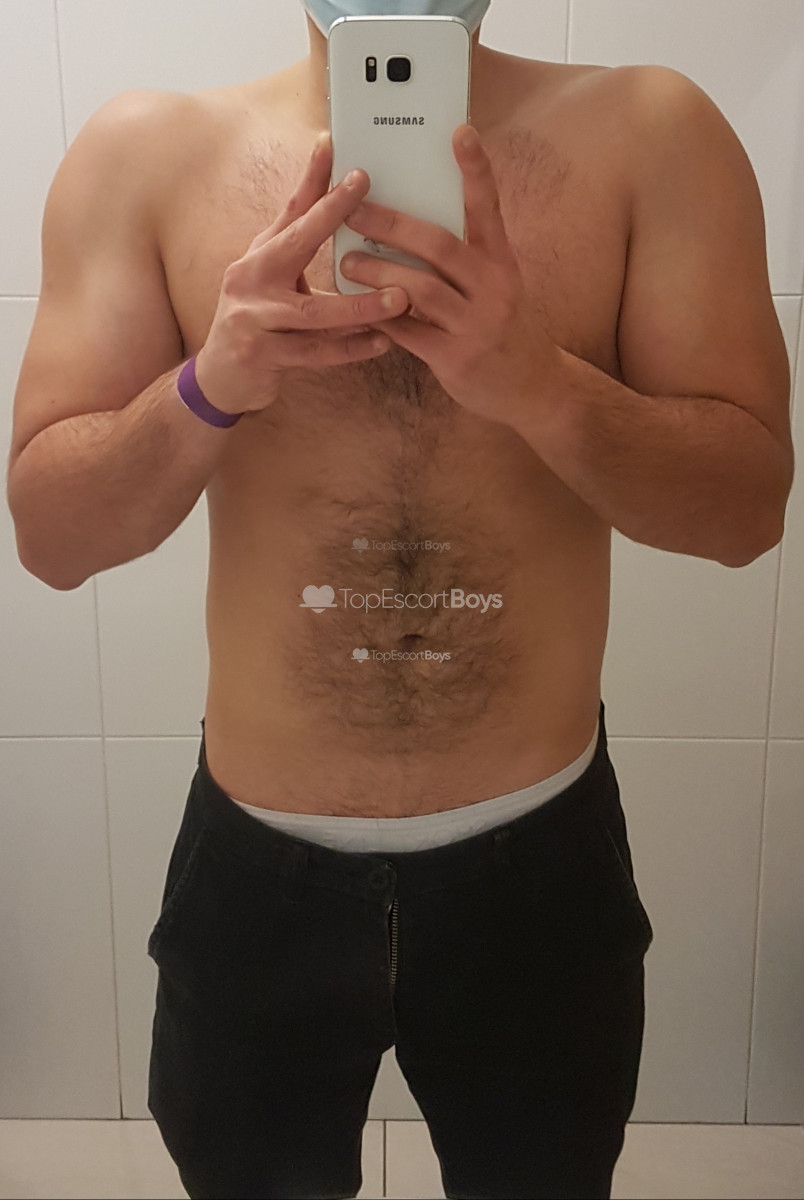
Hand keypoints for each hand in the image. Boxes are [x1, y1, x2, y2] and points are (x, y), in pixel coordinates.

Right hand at [195, 135, 408, 415]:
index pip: (290, 210)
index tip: (335, 147)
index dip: (313, 179)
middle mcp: (250, 279)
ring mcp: (252, 319)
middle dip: (329, 215)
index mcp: (259, 255)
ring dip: (360, 307)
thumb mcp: (273, 276)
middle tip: (368, 198)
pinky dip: (351, 350)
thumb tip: (338, 198)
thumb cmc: (258, 318)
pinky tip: (383, 343)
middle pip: (295, 244)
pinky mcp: (261, 356)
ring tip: (401, 299)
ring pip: (313, 313)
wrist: (221, 375)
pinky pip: (315, 354)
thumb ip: (300, 245)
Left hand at [338, 124, 562, 426]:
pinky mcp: (458, 359)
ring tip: (348, 262)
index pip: (488, 208)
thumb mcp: (498, 285)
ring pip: (421, 290)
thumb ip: (466, 258)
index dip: (476, 170)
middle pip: (440, 245)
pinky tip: (358, 309)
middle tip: (353, 209)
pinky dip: (381, 318)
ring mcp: (477, 325)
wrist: (532, 388)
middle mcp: (494, 288)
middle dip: (392, 225)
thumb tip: (413, 224)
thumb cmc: (504, 328)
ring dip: (379, 273)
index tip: (460, 131)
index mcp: (502, 263)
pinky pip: (411, 334)